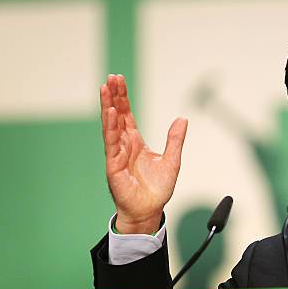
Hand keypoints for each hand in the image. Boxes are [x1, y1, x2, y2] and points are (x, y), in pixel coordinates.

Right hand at [100, 74, 187, 233]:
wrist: (149, 210)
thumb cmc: (157, 189)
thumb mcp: (172, 160)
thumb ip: (175, 140)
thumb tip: (182, 119)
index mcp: (135, 142)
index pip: (127, 115)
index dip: (123, 98)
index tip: (118, 80)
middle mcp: (123, 146)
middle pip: (116, 116)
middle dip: (113, 96)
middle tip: (110, 77)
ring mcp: (117, 154)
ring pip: (111, 126)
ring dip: (108, 107)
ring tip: (105, 89)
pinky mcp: (113, 166)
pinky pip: (111, 144)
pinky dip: (111, 128)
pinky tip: (111, 113)